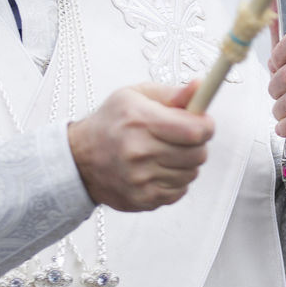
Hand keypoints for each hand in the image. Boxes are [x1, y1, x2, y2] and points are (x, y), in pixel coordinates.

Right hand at [67, 82, 214, 211]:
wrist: (79, 160)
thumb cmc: (109, 124)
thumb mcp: (135, 96)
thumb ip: (171, 94)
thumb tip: (200, 88)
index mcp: (140, 121)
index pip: (194, 130)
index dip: (206, 126)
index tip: (203, 123)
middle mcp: (140, 151)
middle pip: (197, 154)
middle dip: (197, 144)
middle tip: (183, 138)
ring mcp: (141, 179)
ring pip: (191, 174)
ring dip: (186, 164)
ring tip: (166, 153)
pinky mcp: (143, 199)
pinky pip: (179, 191)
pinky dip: (175, 181)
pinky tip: (158, 170)